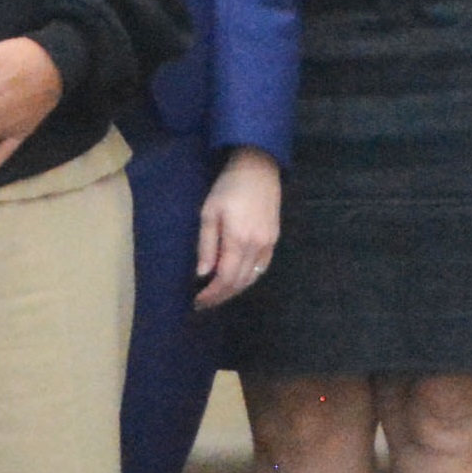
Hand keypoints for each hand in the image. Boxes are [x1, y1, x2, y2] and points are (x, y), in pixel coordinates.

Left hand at [194, 148, 283, 308]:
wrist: (258, 170)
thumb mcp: (209, 213)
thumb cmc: (228, 189)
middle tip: (204, 302)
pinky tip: (236, 279)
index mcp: (238, 240)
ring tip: (217, 294)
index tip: (197, 301)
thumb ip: (206, 245)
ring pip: (252, 277)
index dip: (212, 293)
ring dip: (234, 290)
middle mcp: (257, 246)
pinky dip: (248, 278)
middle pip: (240, 282)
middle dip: (221, 296)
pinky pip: (262, 268)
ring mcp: (268, 244)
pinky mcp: (274, 240)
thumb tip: (202, 274)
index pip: (225, 278)